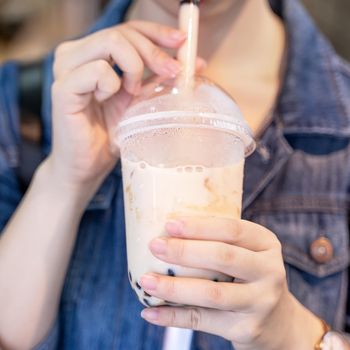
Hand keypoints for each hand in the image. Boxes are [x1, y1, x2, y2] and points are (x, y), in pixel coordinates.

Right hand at [48, 21, 204, 196]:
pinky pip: (98, 70)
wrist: (87, 166)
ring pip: (111, 42)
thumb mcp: (139, 101)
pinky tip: (107, 99)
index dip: (156, 32)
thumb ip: (158, 79)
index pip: (127, 29)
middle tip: (172, 72)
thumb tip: (194, 64)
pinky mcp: (62, 89)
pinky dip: (112, 85)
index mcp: (92, 54)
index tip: (181, 42)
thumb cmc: (110, 134)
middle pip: (121, 32)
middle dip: (153, 51)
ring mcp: (66, 69)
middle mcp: (75, 54)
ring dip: (134, 67)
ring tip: (132, 93)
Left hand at [140, 217, 323, 349]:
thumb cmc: (248, 275)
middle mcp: (269, 271)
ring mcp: (260, 302)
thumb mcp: (247, 252)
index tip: (168, 225)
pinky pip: (203, 321)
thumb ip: (219, 241)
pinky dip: (173, 316)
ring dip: (174, 287)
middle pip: (222, 257)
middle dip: (184, 251)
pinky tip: (150, 312)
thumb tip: (166, 233)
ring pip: (211, 293)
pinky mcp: (246, 329)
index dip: (199, 226)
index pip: (232, 229)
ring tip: (146, 280)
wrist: (278, 321)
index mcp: (266, 243)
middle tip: (154, 246)